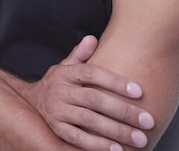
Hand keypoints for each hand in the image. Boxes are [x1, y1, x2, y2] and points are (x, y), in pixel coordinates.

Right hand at [23, 36, 154, 150]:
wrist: (30, 102)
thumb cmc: (57, 84)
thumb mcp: (65, 66)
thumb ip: (80, 55)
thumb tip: (92, 38)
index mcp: (65, 73)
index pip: (92, 73)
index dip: (115, 81)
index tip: (139, 92)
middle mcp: (59, 91)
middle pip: (94, 99)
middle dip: (123, 111)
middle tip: (148, 121)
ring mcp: (56, 111)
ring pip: (88, 120)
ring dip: (116, 130)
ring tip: (139, 139)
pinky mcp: (56, 129)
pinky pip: (77, 138)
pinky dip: (97, 145)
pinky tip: (116, 150)